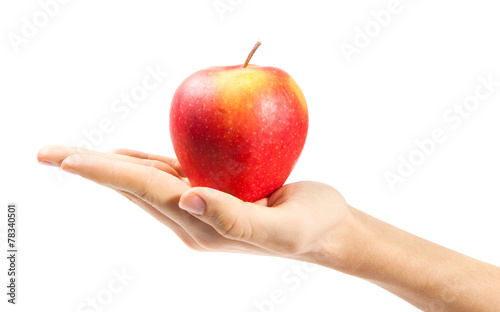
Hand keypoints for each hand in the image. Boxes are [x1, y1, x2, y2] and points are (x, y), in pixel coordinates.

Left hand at [37, 146, 352, 261]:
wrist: (329, 230)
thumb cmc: (314, 227)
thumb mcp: (284, 230)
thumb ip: (237, 221)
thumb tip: (187, 196)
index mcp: (203, 227)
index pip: (147, 192)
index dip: (108, 173)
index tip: (66, 160)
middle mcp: (193, 219)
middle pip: (134, 188)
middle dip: (94, 170)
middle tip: (50, 153)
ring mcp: (201, 209)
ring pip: (146, 184)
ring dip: (113, 168)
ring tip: (78, 157)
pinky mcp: (213, 196)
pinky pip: (169, 177)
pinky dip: (144, 165)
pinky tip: (129, 158)